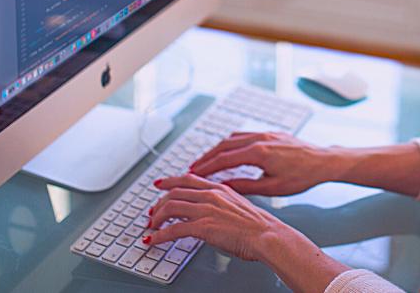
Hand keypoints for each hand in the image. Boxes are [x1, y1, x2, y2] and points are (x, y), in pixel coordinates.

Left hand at [143, 173, 291, 261]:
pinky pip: (173, 229)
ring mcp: (206, 210)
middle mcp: (211, 195)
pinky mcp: (204, 227)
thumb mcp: (239, 206)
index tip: (160, 184)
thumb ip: (222, 205)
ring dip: (156, 218)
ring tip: (151, 228)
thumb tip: (212, 213)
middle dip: (158, 203)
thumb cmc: (259, 226)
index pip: (188, 179)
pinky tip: (154, 240)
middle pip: (174, 192)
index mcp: (220, 188)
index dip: (170, 180)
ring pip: (170, 207)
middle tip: (152, 213)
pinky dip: (159, 235)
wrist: (268, 235)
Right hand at [188, 132, 337, 195]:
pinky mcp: (271, 133)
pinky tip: (228, 149)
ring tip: (206, 160)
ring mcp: (265, 133)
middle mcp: (260, 138)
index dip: (206, 167)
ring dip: (217, 148)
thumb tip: (224, 187)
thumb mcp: (272, 188)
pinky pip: (244, 134)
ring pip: (233, 138)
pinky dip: (231, 142)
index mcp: (259, 152)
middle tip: (193, 168)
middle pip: (224, 145)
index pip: (224, 158)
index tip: (193, 173)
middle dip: (206, 157)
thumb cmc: (303, 177)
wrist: (323, 161)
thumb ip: (245, 186)